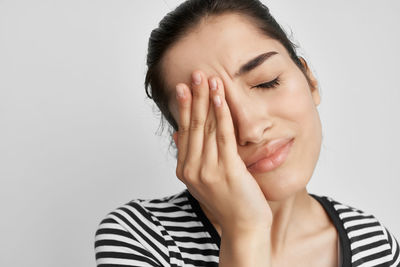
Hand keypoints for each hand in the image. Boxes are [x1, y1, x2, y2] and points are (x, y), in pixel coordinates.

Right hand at [173, 70, 272, 232]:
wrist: (243, 227)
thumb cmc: (228, 202)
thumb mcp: (203, 180)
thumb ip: (190, 157)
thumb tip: (178, 134)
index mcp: (185, 170)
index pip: (184, 132)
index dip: (185, 108)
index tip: (184, 88)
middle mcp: (192, 169)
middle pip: (193, 126)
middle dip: (194, 97)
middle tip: (194, 74)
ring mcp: (208, 170)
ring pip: (206, 128)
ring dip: (207, 100)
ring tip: (206, 79)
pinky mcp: (227, 170)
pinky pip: (223, 136)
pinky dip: (221, 114)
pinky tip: (219, 97)